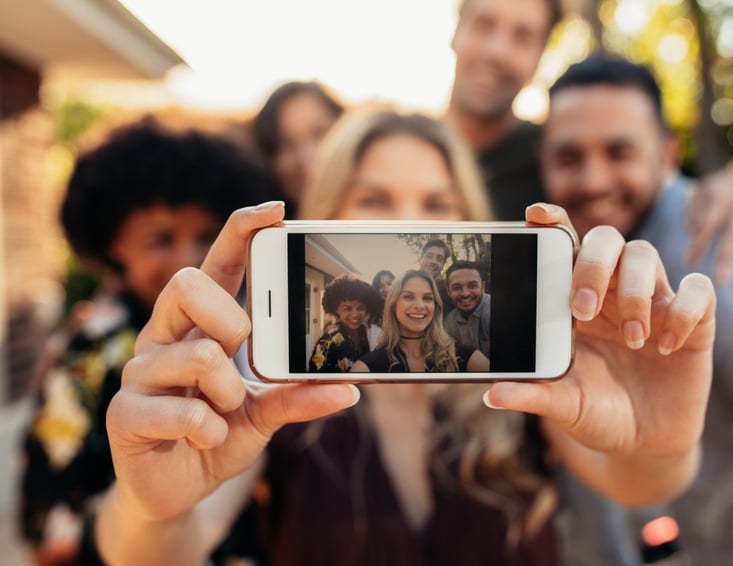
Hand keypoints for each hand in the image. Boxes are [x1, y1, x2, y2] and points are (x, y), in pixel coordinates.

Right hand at [106, 202, 358, 521]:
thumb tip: (348, 388)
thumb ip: (298, 393)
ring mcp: (140, 372)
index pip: (217, 263)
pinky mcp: (124, 413)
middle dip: (229, 316)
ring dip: (230, 393)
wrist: (180, 487)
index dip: (241, 231)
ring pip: (196, 354)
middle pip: (188, 282)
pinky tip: (206, 438)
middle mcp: (165, 336)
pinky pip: (180, 410)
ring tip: (227, 413)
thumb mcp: (267, 411)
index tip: (275, 210)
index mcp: (199, 324)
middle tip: (242, 350)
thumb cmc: (221, 432)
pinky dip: (208, 431)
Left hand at [486, 203, 714, 471]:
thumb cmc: (598, 413)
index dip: (554, 222)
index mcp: (577, 300)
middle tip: (582, 310)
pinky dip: (684, 311)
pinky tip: (667, 345)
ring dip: (635, 292)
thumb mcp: (564, 405)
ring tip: (632, 340)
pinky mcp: (696, 320)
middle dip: (593, 265)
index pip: (566, 244)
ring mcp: (656, 301)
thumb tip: (491, 394)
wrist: (645, 443)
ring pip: (646, 254)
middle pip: (607, 239)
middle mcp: (615, 291)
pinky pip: (699, 289)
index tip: (536, 215)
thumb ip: (533, 395)